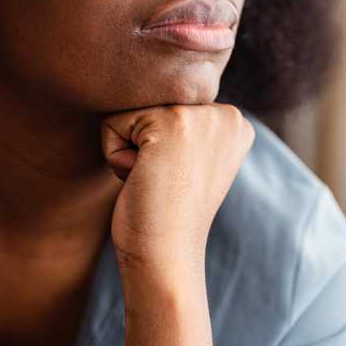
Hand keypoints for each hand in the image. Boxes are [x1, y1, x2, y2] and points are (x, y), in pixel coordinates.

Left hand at [100, 102, 255, 282]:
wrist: (168, 256)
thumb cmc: (169, 214)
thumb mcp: (192, 160)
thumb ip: (186, 125)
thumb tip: (151, 89)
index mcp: (234, 122)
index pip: (168, 106)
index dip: (159, 146)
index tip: (179, 179)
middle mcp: (225, 112)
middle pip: (150, 104)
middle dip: (143, 145)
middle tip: (164, 181)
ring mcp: (200, 115)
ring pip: (130, 112)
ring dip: (129, 150)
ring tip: (154, 180)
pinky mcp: (169, 122)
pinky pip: (111, 123)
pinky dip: (115, 157)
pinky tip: (142, 179)